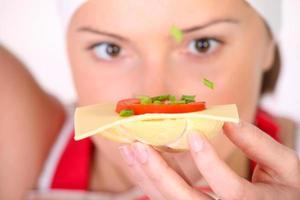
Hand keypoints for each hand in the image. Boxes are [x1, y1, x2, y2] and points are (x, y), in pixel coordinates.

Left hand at [118, 121, 299, 199]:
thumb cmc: (286, 191)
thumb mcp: (286, 167)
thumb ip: (260, 145)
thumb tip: (229, 121)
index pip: (230, 190)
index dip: (211, 163)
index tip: (194, 134)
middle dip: (160, 173)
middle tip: (138, 145)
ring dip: (148, 176)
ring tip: (130, 149)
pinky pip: (169, 199)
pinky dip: (152, 180)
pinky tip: (141, 161)